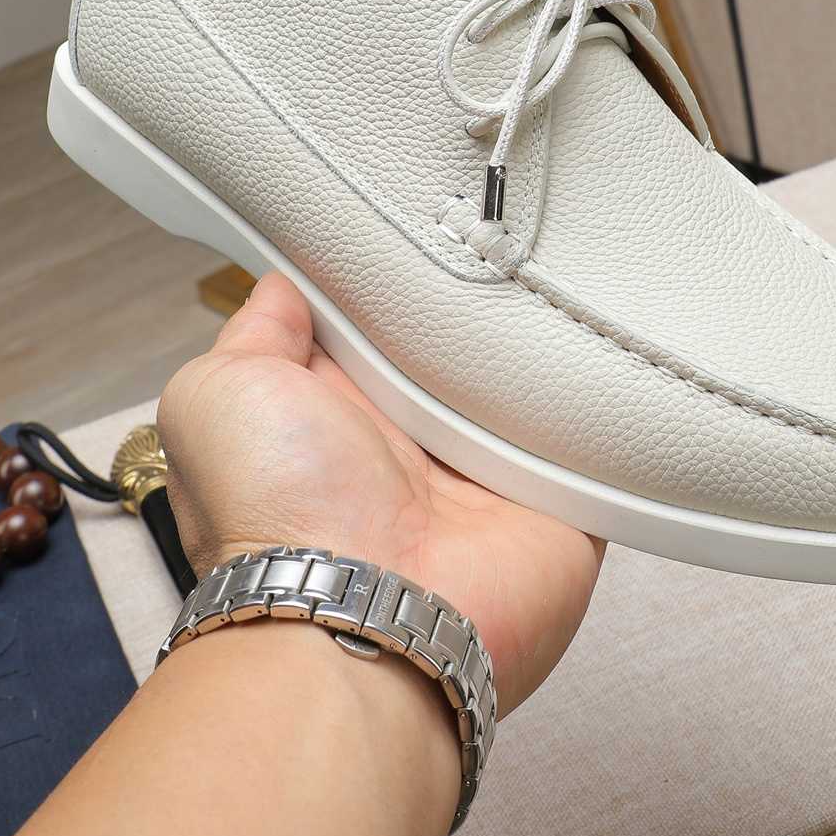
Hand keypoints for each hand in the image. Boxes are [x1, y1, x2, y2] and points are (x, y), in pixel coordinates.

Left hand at [158, 273, 603, 713]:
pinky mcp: (564, 507)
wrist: (365, 620)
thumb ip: (257, 334)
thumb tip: (286, 288)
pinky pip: (601, 442)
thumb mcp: (220, 395)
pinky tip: (615, 343)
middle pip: (466, 349)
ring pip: (536, 387)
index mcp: (344, 411)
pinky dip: (609, 403)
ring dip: (549, 345)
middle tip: (505, 230)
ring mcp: (492, 478)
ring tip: (569, 271)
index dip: (396, 273)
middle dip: (482, 299)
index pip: (381, 324)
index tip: (420, 216)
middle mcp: (418, 445)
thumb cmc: (277, 511)